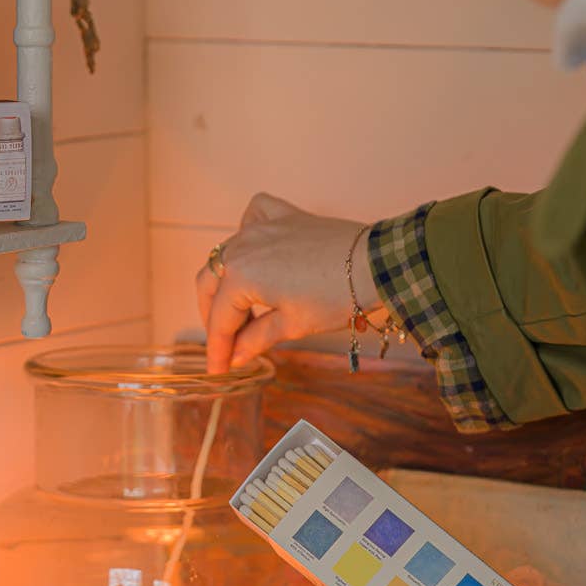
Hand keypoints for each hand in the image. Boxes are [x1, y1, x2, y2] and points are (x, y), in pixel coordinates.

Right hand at [197, 193, 370, 372]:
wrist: (374, 264)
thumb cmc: (336, 296)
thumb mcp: (292, 325)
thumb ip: (255, 339)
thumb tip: (236, 356)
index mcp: (240, 275)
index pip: (220, 319)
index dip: (218, 348)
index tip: (218, 369)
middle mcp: (242, 246)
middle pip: (210, 283)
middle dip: (213, 316)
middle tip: (225, 344)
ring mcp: (261, 226)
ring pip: (227, 253)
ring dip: (226, 281)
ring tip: (243, 309)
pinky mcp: (282, 216)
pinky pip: (252, 216)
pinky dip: (246, 230)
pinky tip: (254, 250)